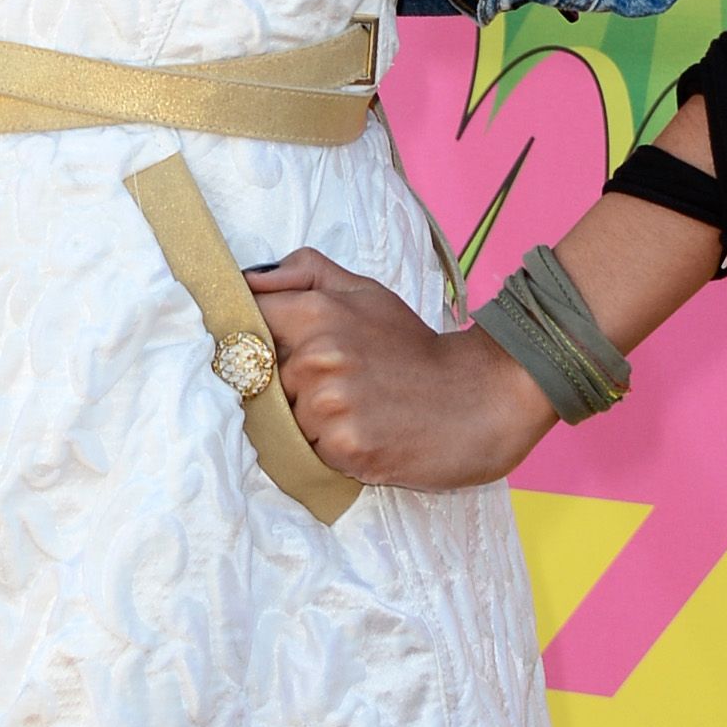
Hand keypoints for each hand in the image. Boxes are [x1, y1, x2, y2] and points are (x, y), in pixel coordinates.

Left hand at [245, 247, 557, 491]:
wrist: (480, 398)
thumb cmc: (415, 348)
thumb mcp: (366, 292)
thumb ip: (305, 274)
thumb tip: (248, 278)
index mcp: (318, 311)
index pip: (246, 321)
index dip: (250, 336)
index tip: (268, 347)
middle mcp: (317, 357)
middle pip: (262, 379)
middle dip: (289, 385)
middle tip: (340, 384)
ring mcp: (330, 405)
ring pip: (285, 419)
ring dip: (311, 420)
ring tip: (357, 410)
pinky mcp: (345, 448)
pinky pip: (310, 452)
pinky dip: (331, 447)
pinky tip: (365, 432)